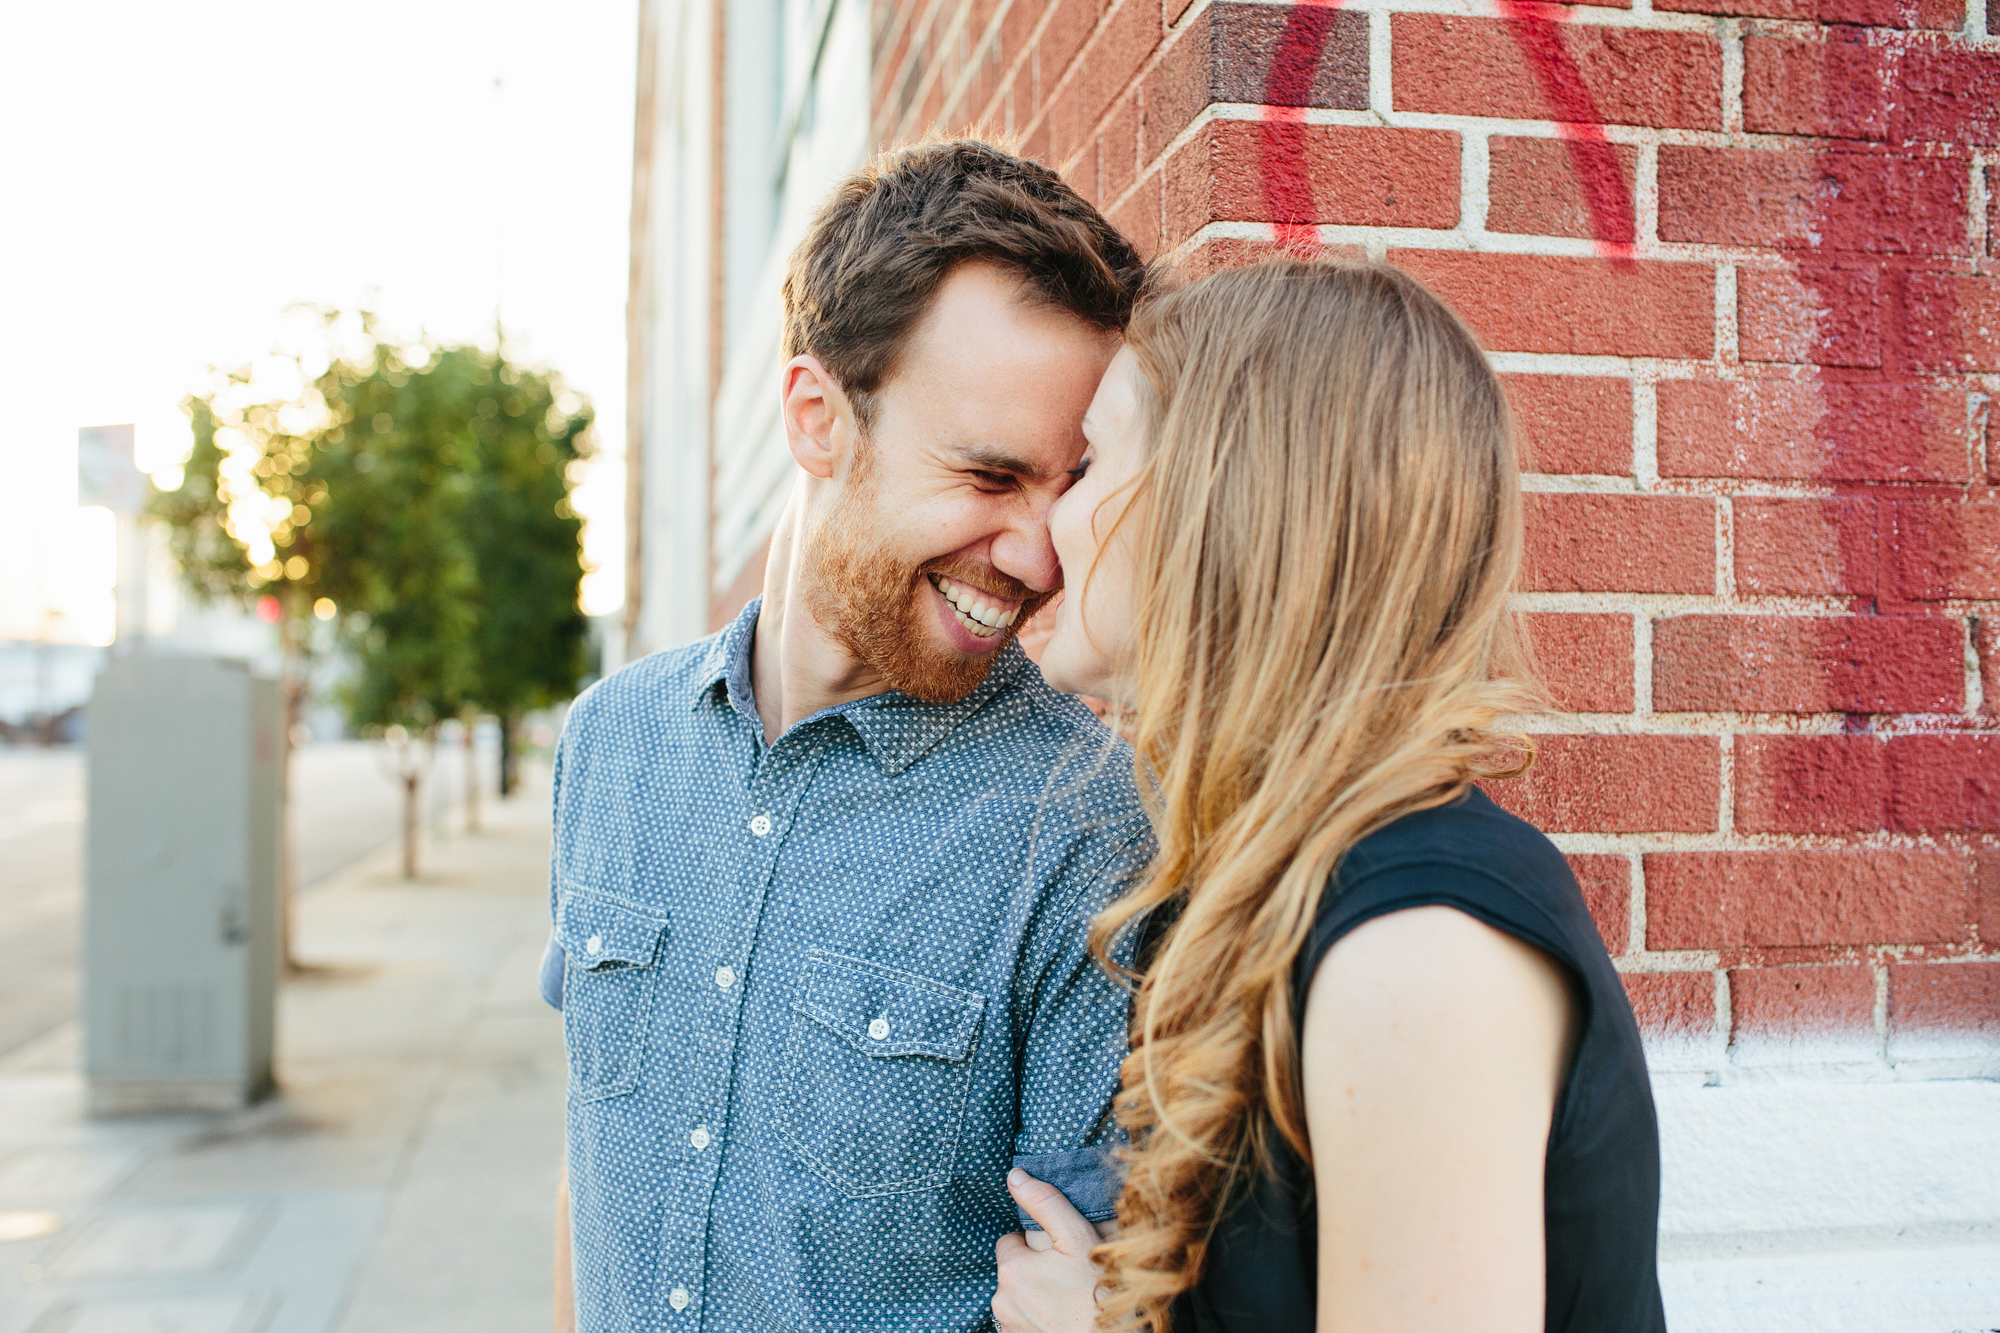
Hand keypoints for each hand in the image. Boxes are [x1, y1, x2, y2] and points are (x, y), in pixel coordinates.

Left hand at [992, 1168, 1101, 1332]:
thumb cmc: (1100, 1292)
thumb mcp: (1077, 1237)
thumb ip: (1045, 1203)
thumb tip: (1015, 1176)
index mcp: (1011, 1269)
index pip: (1011, 1241)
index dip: (1037, 1244)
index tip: (1061, 1252)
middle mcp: (1002, 1300)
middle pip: (1015, 1270)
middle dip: (1036, 1269)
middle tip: (1070, 1274)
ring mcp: (1011, 1326)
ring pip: (1020, 1297)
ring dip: (1038, 1294)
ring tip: (1070, 1297)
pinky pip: (1025, 1320)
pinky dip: (1040, 1316)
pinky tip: (1065, 1315)